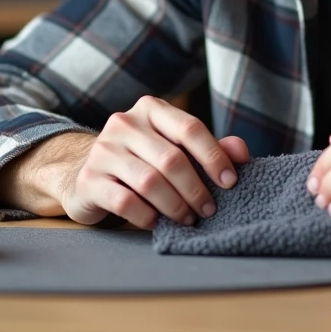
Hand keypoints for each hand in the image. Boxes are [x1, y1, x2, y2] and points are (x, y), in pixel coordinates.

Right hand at [65, 96, 248, 229]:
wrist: (88, 173)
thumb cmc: (143, 160)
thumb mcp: (175, 147)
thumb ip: (209, 148)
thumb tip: (242, 152)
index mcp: (150, 109)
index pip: (190, 128)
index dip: (214, 157)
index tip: (230, 182)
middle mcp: (124, 123)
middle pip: (172, 159)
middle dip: (196, 189)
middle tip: (209, 209)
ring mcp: (103, 150)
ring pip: (150, 182)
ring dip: (175, 206)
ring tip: (188, 218)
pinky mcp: (90, 179)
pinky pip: (126, 202)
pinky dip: (148, 216)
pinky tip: (158, 222)